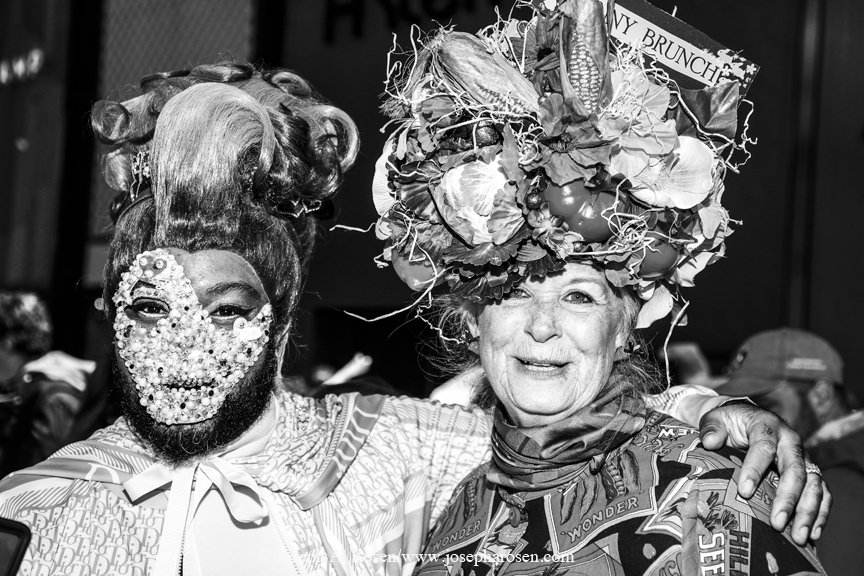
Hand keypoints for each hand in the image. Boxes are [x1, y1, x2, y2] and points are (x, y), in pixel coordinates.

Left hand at [698, 402, 831, 544]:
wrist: (747, 418)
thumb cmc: (730, 422)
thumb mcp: (716, 419)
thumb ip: (711, 428)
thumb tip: (710, 442)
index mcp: (767, 426)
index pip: (764, 447)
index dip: (755, 469)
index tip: (745, 492)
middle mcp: (790, 441)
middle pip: (796, 470)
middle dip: (788, 499)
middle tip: (777, 524)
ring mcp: (803, 458)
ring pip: (814, 484)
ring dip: (809, 512)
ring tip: (800, 538)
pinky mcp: (810, 472)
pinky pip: (822, 493)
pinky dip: (820, 513)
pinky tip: (812, 534)